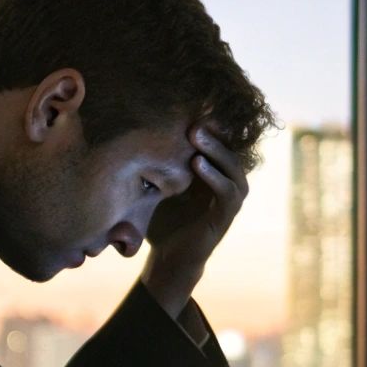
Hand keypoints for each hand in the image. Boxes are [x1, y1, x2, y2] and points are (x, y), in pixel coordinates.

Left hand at [140, 122, 248, 317]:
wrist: (166, 259)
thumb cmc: (159, 218)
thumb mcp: (156, 185)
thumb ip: (155, 162)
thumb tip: (132, 128)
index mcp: (212, 172)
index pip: (219, 141)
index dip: (210, 124)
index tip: (189, 108)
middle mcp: (225, 183)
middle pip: (230, 149)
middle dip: (213, 132)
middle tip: (193, 119)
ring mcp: (229, 201)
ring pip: (234, 168)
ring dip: (217, 150)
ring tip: (196, 137)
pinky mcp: (226, 218)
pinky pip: (229, 193)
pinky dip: (216, 177)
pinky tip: (197, 164)